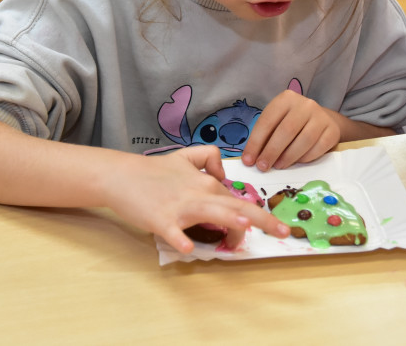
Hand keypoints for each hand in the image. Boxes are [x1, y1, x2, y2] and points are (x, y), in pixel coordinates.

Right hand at [103, 146, 289, 253]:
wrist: (120, 175)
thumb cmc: (152, 171)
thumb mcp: (183, 157)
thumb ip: (206, 158)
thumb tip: (222, 174)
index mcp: (206, 182)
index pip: (237, 202)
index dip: (254, 219)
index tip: (268, 232)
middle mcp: (199, 192)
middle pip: (235, 205)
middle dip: (262, 219)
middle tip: (284, 231)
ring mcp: (180, 206)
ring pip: (210, 212)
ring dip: (229, 219)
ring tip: (246, 227)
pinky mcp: (161, 219)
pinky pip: (173, 231)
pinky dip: (180, 239)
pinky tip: (186, 248)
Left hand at [241, 88, 341, 171]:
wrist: (322, 119)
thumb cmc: (292, 122)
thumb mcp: (277, 121)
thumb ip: (265, 136)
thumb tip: (251, 158)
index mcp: (286, 99)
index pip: (267, 121)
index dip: (256, 142)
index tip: (248, 160)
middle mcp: (305, 105)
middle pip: (286, 131)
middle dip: (271, 151)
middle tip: (262, 167)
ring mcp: (321, 117)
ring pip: (304, 140)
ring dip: (288, 157)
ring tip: (278, 166)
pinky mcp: (332, 131)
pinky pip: (318, 148)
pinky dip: (305, 158)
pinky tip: (296, 162)